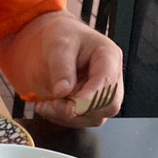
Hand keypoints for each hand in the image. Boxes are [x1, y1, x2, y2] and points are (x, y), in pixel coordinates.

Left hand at [0, 9, 123, 127]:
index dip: (90, 99)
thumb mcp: (58, 44)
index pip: (108, 84)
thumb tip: (63, 91)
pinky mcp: (91, 106)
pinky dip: (63, 119)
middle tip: (53, 104)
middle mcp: (111, 77)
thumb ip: (61, 66)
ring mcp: (102, 94)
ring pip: (94, 118)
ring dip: (68, 117)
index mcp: (109, 56)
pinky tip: (48, 107)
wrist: (56, 42)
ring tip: (46, 104)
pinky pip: (81, 121)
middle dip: (79, 111)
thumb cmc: (62, 36)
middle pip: (108, 106)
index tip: (71, 108)